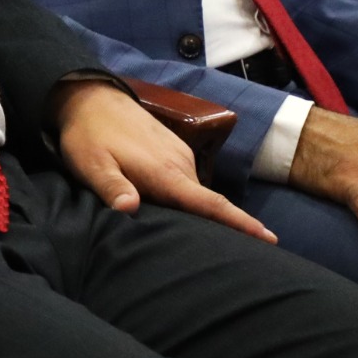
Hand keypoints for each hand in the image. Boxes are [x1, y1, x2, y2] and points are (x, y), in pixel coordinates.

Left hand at [56, 79, 275, 241]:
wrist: (91, 97)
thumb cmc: (88, 135)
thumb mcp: (92, 164)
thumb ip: (110, 187)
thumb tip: (129, 208)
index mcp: (166, 173)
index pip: (210, 203)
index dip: (240, 223)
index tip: (270, 239)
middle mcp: (180, 165)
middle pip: (205, 205)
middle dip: (219, 230)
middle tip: (225, 259)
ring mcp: (178, 156)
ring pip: (193, 194)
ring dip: (194, 214)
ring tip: (194, 242)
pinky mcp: (172, 151)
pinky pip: (184, 182)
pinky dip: (183, 198)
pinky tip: (172, 212)